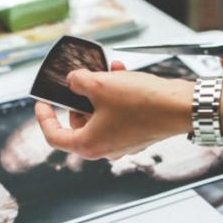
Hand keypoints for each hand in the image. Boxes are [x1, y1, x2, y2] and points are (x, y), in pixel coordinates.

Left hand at [36, 61, 193, 160]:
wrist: (180, 107)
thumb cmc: (143, 103)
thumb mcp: (100, 84)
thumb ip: (78, 81)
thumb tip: (73, 81)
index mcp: (89, 145)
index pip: (54, 137)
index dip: (44, 118)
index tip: (43, 104)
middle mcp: (105, 149)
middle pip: (79, 124)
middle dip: (79, 99)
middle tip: (82, 80)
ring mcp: (122, 143)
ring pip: (100, 116)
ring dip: (101, 93)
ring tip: (108, 72)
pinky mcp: (136, 135)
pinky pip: (117, 115)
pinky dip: (116, 98)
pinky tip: (122, 77)